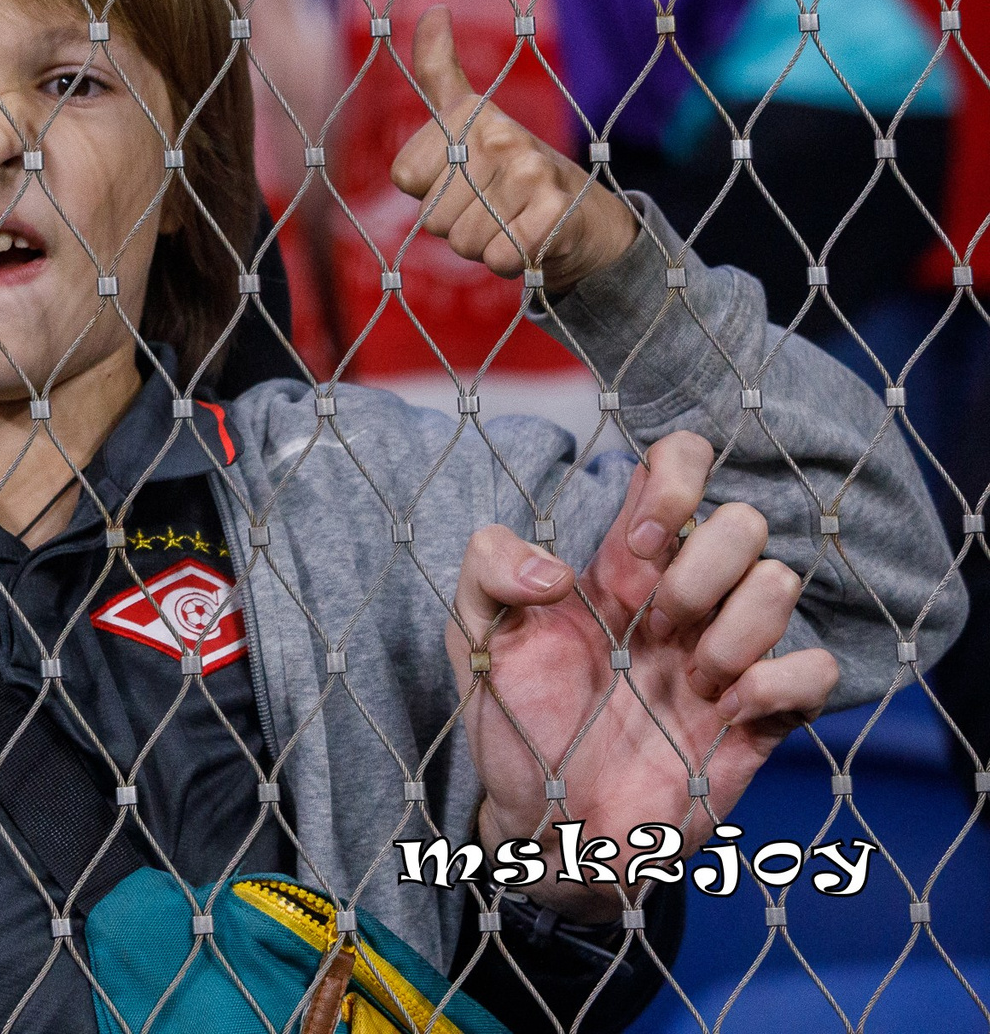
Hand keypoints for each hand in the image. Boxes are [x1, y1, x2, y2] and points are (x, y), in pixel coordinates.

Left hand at [389, 5, 638, 292]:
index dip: (429, 190)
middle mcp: (501, 136)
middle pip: (433, 216)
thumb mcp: (468, 116)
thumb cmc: (513, 167)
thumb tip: (435, 8)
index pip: (406, 175)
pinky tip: (531, 241)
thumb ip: (439, 68)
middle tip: (493, 206)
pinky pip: (499, 257)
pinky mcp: (554, 213)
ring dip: (484, 243)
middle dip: (458, 223)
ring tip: (512, 220)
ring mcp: (530, 172)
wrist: (587, 217)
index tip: (463, 177)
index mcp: (471, 114)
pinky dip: (510, 262)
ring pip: (463, 241)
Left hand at [448, 433, 837, 920]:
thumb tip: (555, 569)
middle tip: (655, 627)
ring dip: (736, 632)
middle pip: (745, 522)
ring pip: (782, 583)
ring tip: (690, 680)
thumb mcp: (477, 633)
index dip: (676, 482)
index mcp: (624, 563)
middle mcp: (684, 598)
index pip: (679, 465)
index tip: (639, 544)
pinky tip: (728, 713)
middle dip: (703, 570)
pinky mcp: (762, 718)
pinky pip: (817, 669)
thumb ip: (488, 568)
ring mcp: (727, 653)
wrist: (550, 828)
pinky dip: (780, 684)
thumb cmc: (516, 722)